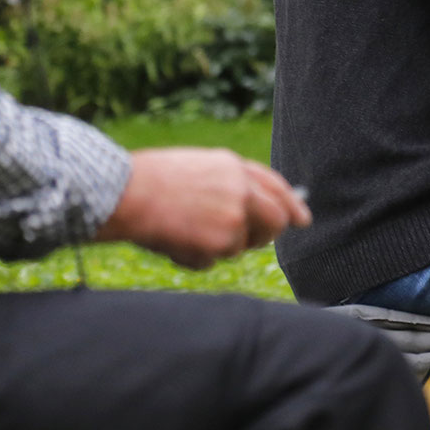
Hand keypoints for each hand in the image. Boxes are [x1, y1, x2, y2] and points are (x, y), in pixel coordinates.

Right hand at [94, 147, 310, 269]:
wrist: (127, 195)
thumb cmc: (150, 180)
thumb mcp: (197, 168)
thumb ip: (229, 184)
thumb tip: (251, 206)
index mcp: (234, 167)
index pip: (276, 186)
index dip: (291, 204)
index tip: (302, 218)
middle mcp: (242, 191)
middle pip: (275, 222)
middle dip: (265, 235)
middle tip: (249, 241)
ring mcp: (235, 219)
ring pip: (239, 246)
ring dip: (217, 246)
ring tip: (182, 228)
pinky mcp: (221, 244)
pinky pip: (213, 261)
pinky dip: (194, 258)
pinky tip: (173, 240)